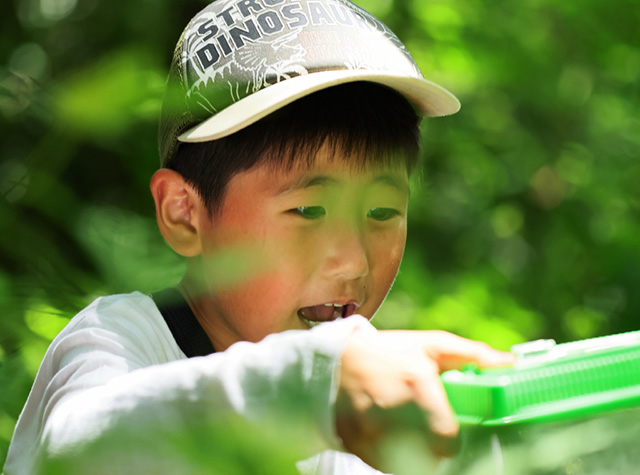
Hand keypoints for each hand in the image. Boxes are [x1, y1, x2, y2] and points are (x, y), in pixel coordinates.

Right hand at [336, 328, 513, 470]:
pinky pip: (381, 464)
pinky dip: (387, 456)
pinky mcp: (353, 442)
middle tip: (424, 430)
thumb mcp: (430, 345)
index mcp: (417, 384)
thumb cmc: (388, 352)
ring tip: (403, 431)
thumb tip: (510, 363)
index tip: (446, 432)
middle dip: (430, 447)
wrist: (335, 360)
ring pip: (405, 464)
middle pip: (427, 456)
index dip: (450, 441)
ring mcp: (370, 429)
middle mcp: (393, 409)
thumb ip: (471, 354)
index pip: (447, 438)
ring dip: (409, 454)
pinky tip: (384, 434)